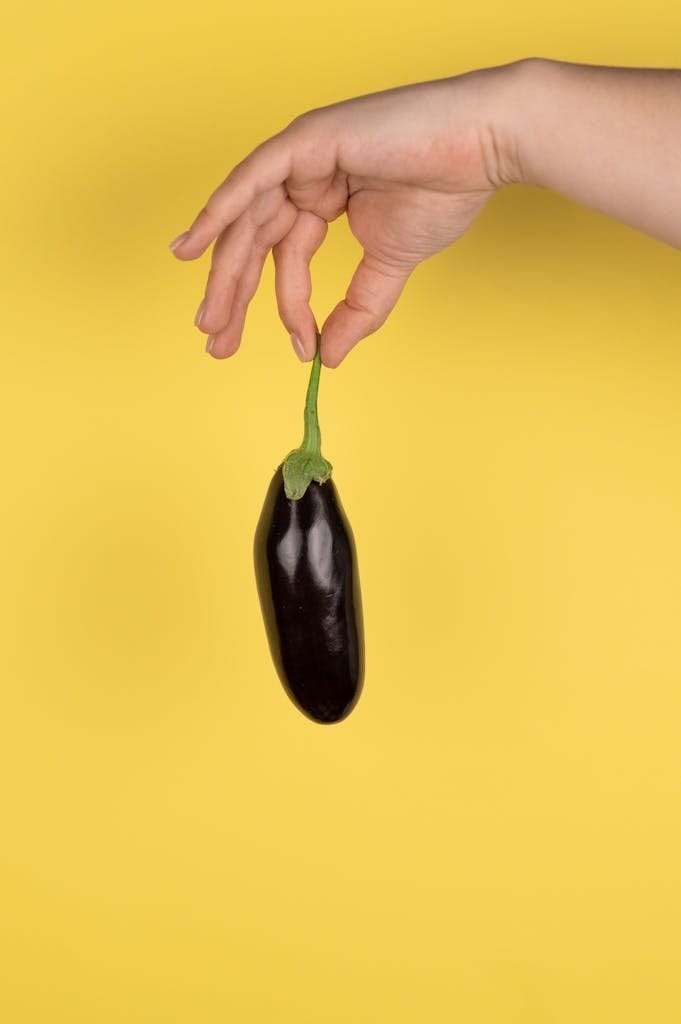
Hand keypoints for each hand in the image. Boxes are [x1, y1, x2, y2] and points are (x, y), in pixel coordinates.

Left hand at [169, 64, 518, 365]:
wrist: (482, 147)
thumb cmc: (445, 190)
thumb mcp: (390, 267)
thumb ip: (357, 311)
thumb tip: (329, 358)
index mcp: (322, 201)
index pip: (289, 260)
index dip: (289, 308)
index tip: (300, 349)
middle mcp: (304, 178)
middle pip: (254, 242)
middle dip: (233, 294)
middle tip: (215, 340)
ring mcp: (302, 155)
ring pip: (247, 220)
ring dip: (224, 270)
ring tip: (209, 319)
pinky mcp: (307, 139)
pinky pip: (251, 179)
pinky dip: (220, 211)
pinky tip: (192, 246)